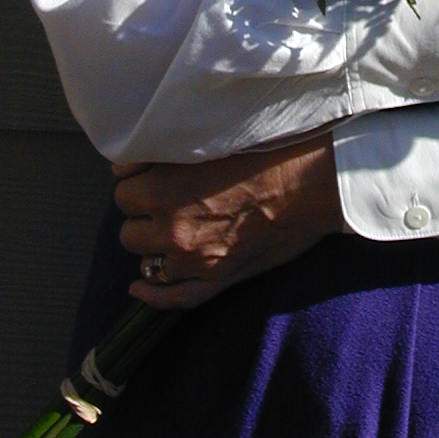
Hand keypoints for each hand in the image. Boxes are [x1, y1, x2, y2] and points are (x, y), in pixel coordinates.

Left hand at [113, 132, 342, 309]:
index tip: (149, 174)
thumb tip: (128, 166)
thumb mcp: (210, 138)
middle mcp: (173, 229)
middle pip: (128, 228)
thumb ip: (163, 154)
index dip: (136, 180)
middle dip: (142, 213)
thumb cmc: (270, 150)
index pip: (121, 190)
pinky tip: (139, 288)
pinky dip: (151, 294)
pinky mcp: (217, 279)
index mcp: (165, 189)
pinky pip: (170, 299)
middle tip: (164, 198)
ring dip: (153, 244)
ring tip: (172, 226)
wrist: (317, 180)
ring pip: (145, 261)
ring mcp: (194, 261)